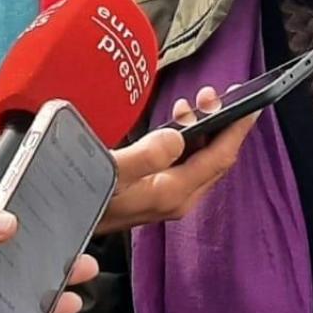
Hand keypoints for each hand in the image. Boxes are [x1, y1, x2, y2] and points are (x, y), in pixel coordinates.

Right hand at [98, 87, 258, 232]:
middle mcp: (178, 199)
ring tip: (190, 102)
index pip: (220, 158)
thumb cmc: (82, 194)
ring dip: (201, 130)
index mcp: (174, 193)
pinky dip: (186, 140)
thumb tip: (181, 135)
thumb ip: (149, 153)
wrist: (58, 220)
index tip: (254, 104)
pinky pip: (184, 164)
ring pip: (199, 160)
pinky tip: (175, 123)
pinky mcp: (155, 194)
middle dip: (220, 124)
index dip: (238, 130)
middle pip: (214, 159)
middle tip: (210, 92)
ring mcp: (167, 199)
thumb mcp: (112, 170)